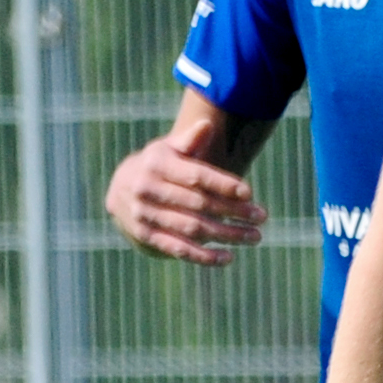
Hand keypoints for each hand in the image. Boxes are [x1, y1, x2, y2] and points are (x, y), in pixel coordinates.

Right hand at [106, 135, 264, 264]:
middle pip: (199, 203)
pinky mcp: (145, 236)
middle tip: (262, 216)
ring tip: (255, 236)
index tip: (249, 192)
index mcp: (156, 165)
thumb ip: (190, 141)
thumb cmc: (157, 166)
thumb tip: (207, 124)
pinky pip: (178, 249)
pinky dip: (204, 256)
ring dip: (227, 234)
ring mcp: (144, 215)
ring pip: (193, 228)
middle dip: (234, 211)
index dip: (223, 184)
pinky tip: (228, 257)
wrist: (120, 190)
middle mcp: (146, 189)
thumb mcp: (169, 149)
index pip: (196, 176)